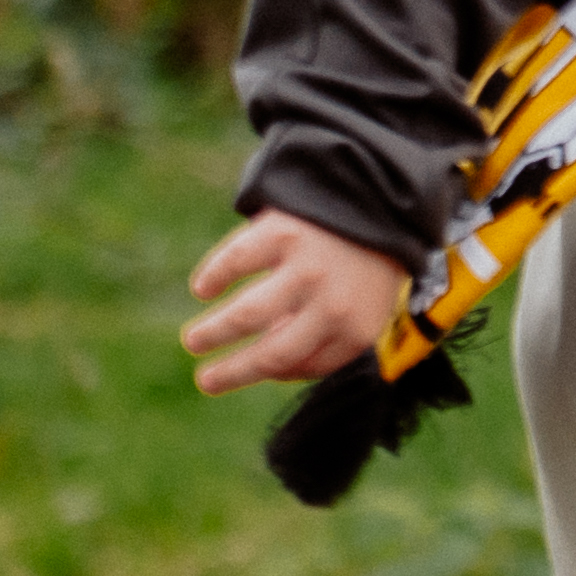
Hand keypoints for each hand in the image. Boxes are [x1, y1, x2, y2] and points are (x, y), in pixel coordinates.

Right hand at [181, 210, 405, 397]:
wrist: (382, 194)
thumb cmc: (367, 259)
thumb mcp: (368, 305)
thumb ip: (330, 337)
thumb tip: (273, 367)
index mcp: (356, 329)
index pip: (303, 366)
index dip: (270, 373)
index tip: (247, 373)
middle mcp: (332, 304)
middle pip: (270, 353)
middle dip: (231, 372)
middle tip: (204, 381)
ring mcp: (307, 268)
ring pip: (246, 315)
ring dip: (213, 332)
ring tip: (193, 341)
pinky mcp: (285, 233)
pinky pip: (237, 262)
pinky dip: (214, 276)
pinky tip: (203, 287)